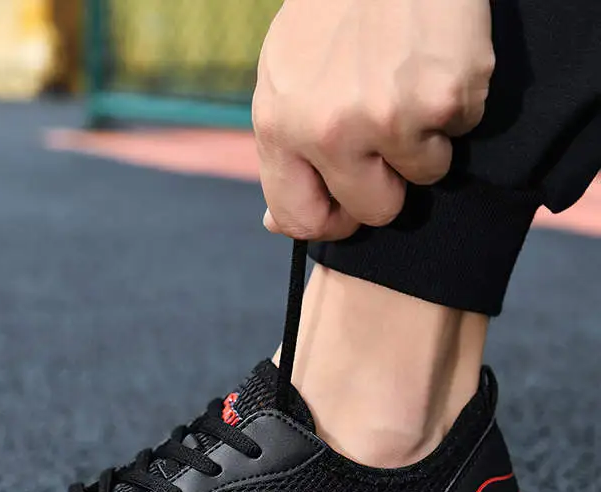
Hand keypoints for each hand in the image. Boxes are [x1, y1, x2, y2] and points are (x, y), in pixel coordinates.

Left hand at [253, 0, 494, 239]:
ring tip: (410, 83)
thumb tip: (274, 225)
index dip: (332, 223)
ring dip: (426, 139)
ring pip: (427, 174)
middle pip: (375, 210)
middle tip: (390, 138)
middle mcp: (330, 131)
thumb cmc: (332, 11)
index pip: (302, 219)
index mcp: (280, 126)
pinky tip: (434, 61)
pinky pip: (462, 130)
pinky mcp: (445, 97)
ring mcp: (389, 117)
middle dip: (389, 184)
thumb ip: (283, 153)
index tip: (348, 209)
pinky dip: (456, 102)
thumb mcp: (283, 77)